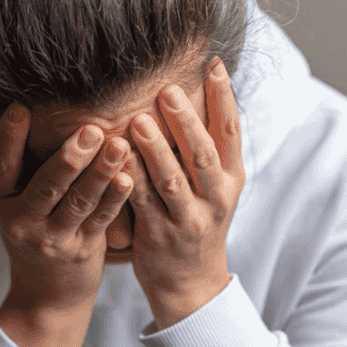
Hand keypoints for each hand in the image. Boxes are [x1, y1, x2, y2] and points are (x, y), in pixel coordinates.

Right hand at [0, 104, 134, 346]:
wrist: (44, 295)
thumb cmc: (33, 231)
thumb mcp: (15, 200)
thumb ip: (22, 162)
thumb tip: (24, 108)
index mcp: (1, 200)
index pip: (3, 164)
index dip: (10, 137)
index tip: (21, 108)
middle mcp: (22, 221)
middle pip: (47, 185)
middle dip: (71, 157)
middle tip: (91, 129)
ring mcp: (52, 239)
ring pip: (78, 202)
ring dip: (101, 172)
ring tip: (119, 145)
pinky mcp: (81, 251)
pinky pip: (100, 220)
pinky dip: (115, 199)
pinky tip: (128, 178)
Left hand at [125, 58, 242, 327]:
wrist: (192, 283)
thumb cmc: (199, 221)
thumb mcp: (217, 187)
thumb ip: (208, 147)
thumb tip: (202, 88)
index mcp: (231, 178)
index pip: (231, 131)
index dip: (224, 97)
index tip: (214, 64)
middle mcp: (215, 198)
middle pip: (201, 154)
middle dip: (185, 121)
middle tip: (167, 90)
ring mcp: (188, 219)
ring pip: (171, 180)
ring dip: (154, 149)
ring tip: (137, 121)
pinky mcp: (159, 236)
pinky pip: (140, 203)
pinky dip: (128, 179)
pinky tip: (114, 157)